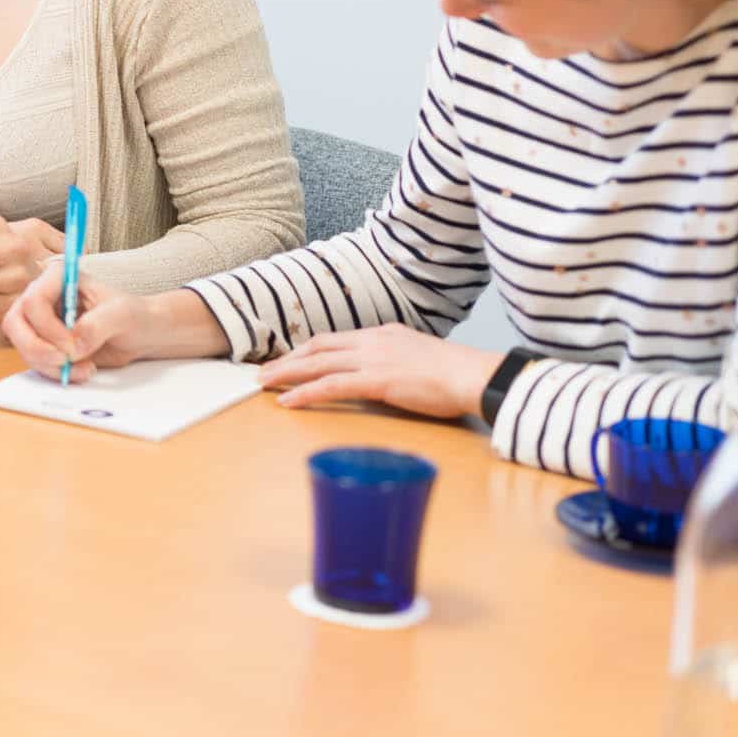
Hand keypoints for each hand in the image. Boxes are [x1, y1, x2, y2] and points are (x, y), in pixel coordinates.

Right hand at [0, 261, 140, 381]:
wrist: (141, 334)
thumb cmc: (134, 315)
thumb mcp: (123, 315)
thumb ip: (98, 324)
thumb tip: (74, 342)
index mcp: (59, 277)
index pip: (34, 301)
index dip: (48, 328)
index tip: (74, 346)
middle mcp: (44, 296)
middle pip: (15, 323)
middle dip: (38, 349)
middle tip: (65, 362)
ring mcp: (41, 322)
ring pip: (24, 347)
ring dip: (51, 365)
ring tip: (85, 367)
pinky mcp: (45, 343)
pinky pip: (36, 362)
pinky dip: (56, 373)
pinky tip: (83, 370)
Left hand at [256, 326, 500, 419]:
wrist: (474, 375)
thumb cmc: (454, 373)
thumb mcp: (417, 355)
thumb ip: (394, 358)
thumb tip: (382, 371)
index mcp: (382, 334)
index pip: (334, 339)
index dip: (307, 350)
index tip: (289, 359)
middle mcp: (372, 341)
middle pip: (317, 347)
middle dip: (287, 359)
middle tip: (263, 371)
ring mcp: (373, 359)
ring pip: (317, 364)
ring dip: (286, 374)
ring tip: (263, 384)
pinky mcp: (377, 380)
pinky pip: (331, 386)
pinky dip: (306, 393)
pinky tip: (288, 402)